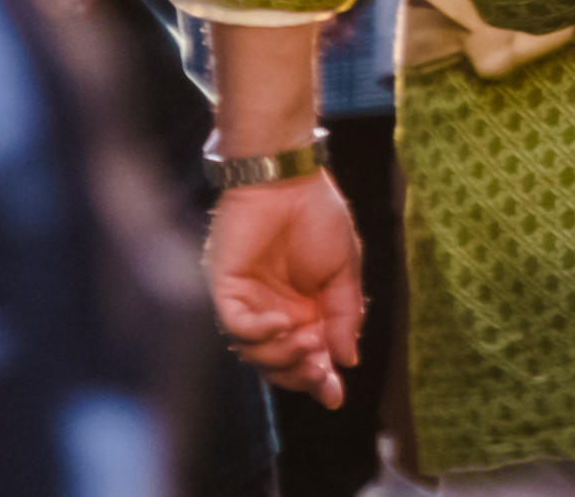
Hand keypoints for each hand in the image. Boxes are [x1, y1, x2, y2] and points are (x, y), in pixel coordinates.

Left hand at [209, 172, 367, 407]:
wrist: (288, 178)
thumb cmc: (319, 215)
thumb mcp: (345, 268)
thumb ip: (344, 314)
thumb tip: (348, 360)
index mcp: (305, 309)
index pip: (308, 356)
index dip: (320, 379)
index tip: (336, 396)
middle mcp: (275, 312)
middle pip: (280, 365)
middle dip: (300, 375)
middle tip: (321, 370)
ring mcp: (248, 303)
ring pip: (256, 354)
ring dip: (282, 356)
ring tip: (306, 338)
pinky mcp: (225, 290)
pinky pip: (236, 327)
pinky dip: (259, 333)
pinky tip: (282, 322)